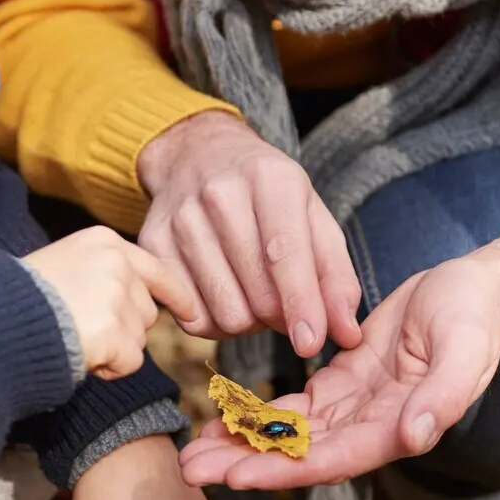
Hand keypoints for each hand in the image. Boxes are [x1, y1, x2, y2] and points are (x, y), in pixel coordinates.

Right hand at [24, 228, 195, 379]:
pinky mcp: (114, 332)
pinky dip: (109, 368)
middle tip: (82, 329)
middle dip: (124, 328)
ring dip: (114, 349)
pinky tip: (80, 353)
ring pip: (139, 340)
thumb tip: (141, 301)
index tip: (192, 312)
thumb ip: (103, 273)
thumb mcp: (66, 263)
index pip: (156, 269)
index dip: (176, 294)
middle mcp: (118, 264)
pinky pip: (129, 362)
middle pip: (147, 311)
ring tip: (75, 337)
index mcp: (105, 242)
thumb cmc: (22, 296)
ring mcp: (117, 297)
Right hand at [137, 111, 362, 358]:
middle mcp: (219, 194)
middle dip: (280, 316)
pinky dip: (214, 323)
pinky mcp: (151, 245)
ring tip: (251, 293)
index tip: (311, 343)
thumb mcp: (312, 217)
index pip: (285, 253)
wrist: (198, 156)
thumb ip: (335, 277)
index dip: (301, 304)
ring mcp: (179, 219)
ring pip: (224, 313)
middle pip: (257, 295)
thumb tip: (347, 334)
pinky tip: (222, 294)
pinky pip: (190, 318)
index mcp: (269, 179)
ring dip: (248, 321)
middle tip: (283, 302)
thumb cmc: (266, 194)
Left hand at [180, 254, 499, 490]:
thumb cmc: (475, 319)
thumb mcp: (465, 349)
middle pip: (298, 457)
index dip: (282, 470)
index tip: (235, 476)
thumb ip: (442, 395)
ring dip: (243, 444)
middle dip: (245, 464)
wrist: (477, 291)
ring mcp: (354, 407)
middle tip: (190, 469)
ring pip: (289, 436)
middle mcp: (369, 428)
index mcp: (396, 428)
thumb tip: (415, 436)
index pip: (330, 459)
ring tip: (193, 450)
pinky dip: (259, 414)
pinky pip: (294, 407)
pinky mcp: (343, 382)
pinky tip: (223, 417)